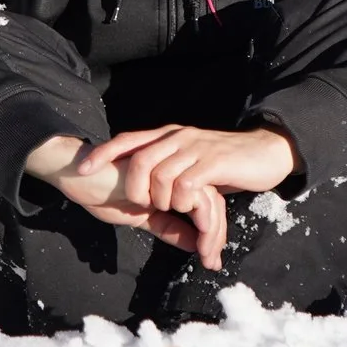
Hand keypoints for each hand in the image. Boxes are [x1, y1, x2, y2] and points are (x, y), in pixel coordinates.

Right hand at [24, 135, 229, 268]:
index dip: (212, 233)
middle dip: (216, 236)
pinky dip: (200, 219)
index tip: (210, 260)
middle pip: (213, 202)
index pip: (206, 205)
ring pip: (208, 200)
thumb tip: (195, 245)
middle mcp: (178, 174)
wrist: (79, 176)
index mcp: (174, 183)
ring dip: (211, 231)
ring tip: (206, 256)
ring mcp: (173, 170)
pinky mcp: (166, 172)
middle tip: (213, 263)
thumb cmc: (104, 192)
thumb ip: (169, 228)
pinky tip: (197, 239)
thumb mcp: (142, 218)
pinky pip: (193, 196)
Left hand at [77, 125, 300, 234]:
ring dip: (164, 201)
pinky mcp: (213, 162)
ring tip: (176, 211)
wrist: (265, 152)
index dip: (104, 153)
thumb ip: (169, 173)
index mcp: (168, 136)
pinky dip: (183, 202)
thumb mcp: (191, 166)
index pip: (128, 140)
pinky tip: (191, 209)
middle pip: (139, 162)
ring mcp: (195, 148)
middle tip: (146, 209)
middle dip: (135, 191)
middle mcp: (178, 137)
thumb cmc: (227, 163)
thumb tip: (144, 192)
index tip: (82, 169)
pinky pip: (185, 186)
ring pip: (160, 177)